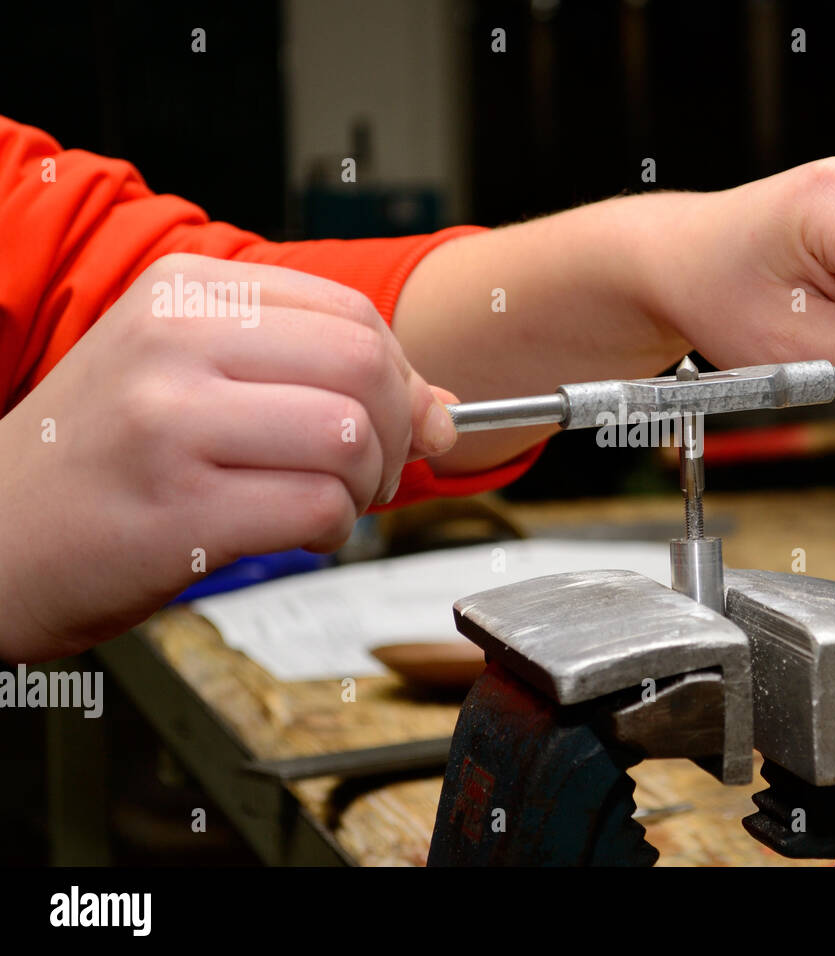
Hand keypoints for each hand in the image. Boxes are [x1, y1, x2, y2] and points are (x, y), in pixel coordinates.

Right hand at [0, 253, 456, 660]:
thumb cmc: (102, 458)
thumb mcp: (193, 377)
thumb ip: (318, 376)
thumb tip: (441, 409)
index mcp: (184, 291)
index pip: (353, 313)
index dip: (400, 376)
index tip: (397, 418)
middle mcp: (174, 343)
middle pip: (364, 367)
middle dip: (396, 432)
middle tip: (373, 469)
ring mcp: (170, 424)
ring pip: (350, 438)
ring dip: (365, 486)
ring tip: (329, 501)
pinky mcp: (178, 511)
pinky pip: (319, 508)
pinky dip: (333, 530)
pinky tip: (296, 532)